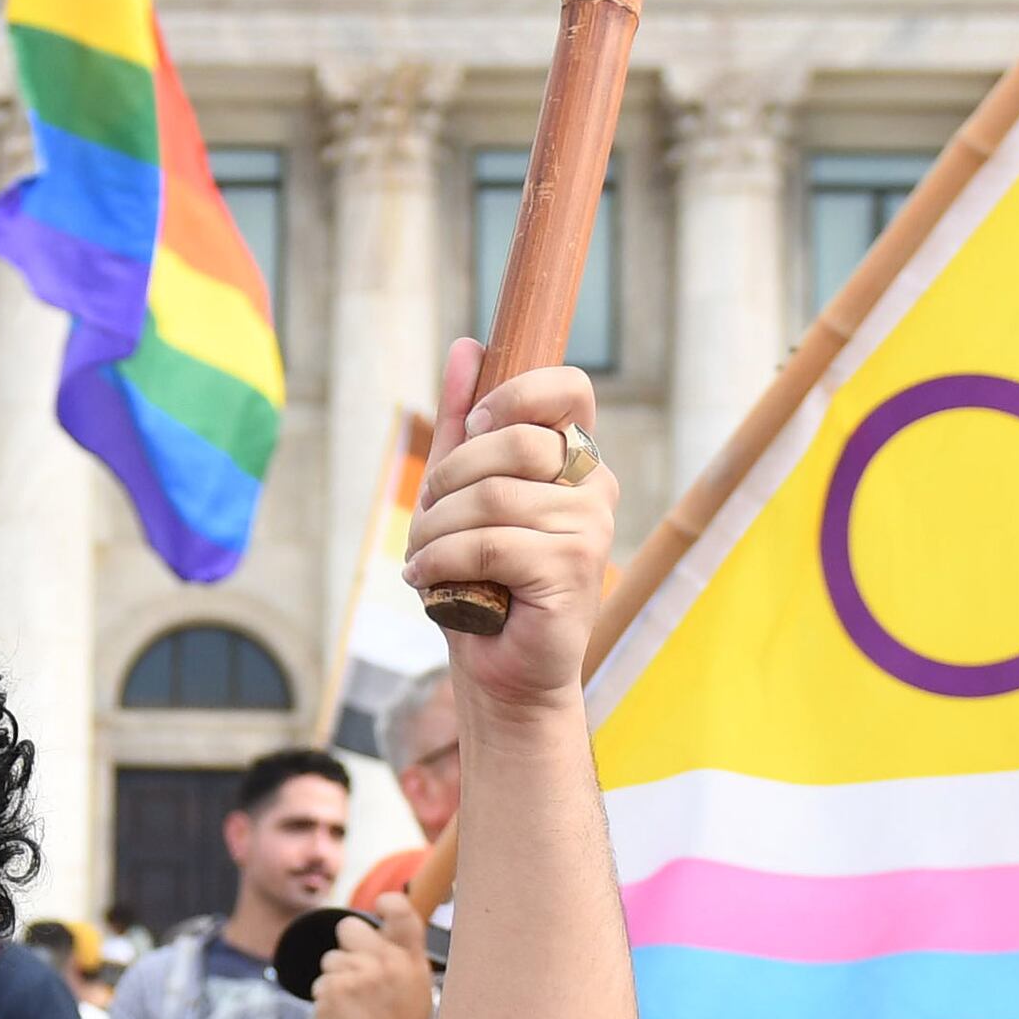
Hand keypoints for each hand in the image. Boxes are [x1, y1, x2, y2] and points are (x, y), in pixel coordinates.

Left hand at [309, 893, 439, 1018]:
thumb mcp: (416, 988)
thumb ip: (403, 953)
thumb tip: (387, 921)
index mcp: (410, 961)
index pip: (400, 910)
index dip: (387, 901)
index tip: (381, 904)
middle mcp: (384, 963)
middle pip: (349, 926)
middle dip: (348, 943)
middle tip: (358, 968)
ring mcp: (355, 977)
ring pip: (331, 958)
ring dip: (337, 975)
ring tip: (355, 1002)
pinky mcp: (330, 992)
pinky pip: (321, 981)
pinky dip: (328, 996)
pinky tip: (344, 1014)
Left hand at [406, 337, 619, 719]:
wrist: (501, 671)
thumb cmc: (481, 581)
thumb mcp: (461, 493)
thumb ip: (466, 423)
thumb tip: (467, 346)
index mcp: (576, 460)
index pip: (569, 388)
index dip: (517, 392)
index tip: (479, 423)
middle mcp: (596, 487)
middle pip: (516, 441)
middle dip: (450, 477)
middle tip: (428, 517)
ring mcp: (592, 527)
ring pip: (493, 496)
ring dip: (436, 530)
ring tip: (423, 558)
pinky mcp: (575, 568)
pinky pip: (491, 542)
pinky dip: (442, 559)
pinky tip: (426, 579)